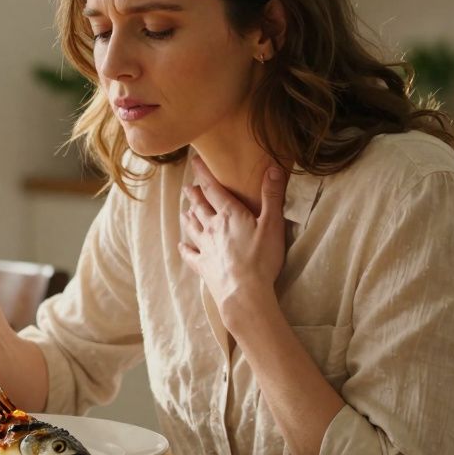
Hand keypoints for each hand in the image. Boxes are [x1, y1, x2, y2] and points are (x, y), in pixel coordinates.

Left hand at [178, 155, 289, 327]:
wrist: (244, 293)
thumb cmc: (261, 258)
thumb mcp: (272, 224)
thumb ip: (271, 197)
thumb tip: (272, 168)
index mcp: (229, 215)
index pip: (213, 188)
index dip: (203, 173)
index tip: (194, 161)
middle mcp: (212, 227)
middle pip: (200, 206)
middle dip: (194, 195)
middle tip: (188, 187)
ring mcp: (205, 247)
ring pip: (193, 227)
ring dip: (188, 217)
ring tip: (184, 211)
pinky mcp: (203, 266)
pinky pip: (190, 255)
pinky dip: (185, 249)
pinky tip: (181, 246)